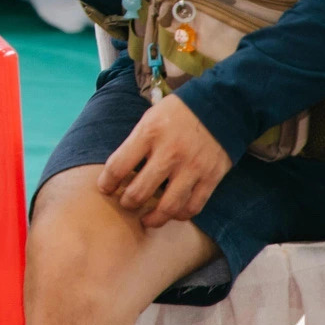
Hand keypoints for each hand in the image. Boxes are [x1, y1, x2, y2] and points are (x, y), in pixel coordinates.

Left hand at [96, 95, 232, 228]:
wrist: (220, 105)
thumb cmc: (178, 113)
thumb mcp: (150, 118)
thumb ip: (136, 143)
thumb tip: (119, 171)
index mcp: (149, 134)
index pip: (118, 166)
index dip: (107, 182)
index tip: (105, 189)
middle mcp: (170, 152)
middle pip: (140, 192)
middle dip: (127, 202)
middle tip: (126, 203)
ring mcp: (192, 167)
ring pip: (168, 207)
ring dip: (153, 218)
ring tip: (146, 219)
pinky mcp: (211, 177)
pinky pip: (193, 207)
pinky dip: (180, 215)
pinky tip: (172, 213)